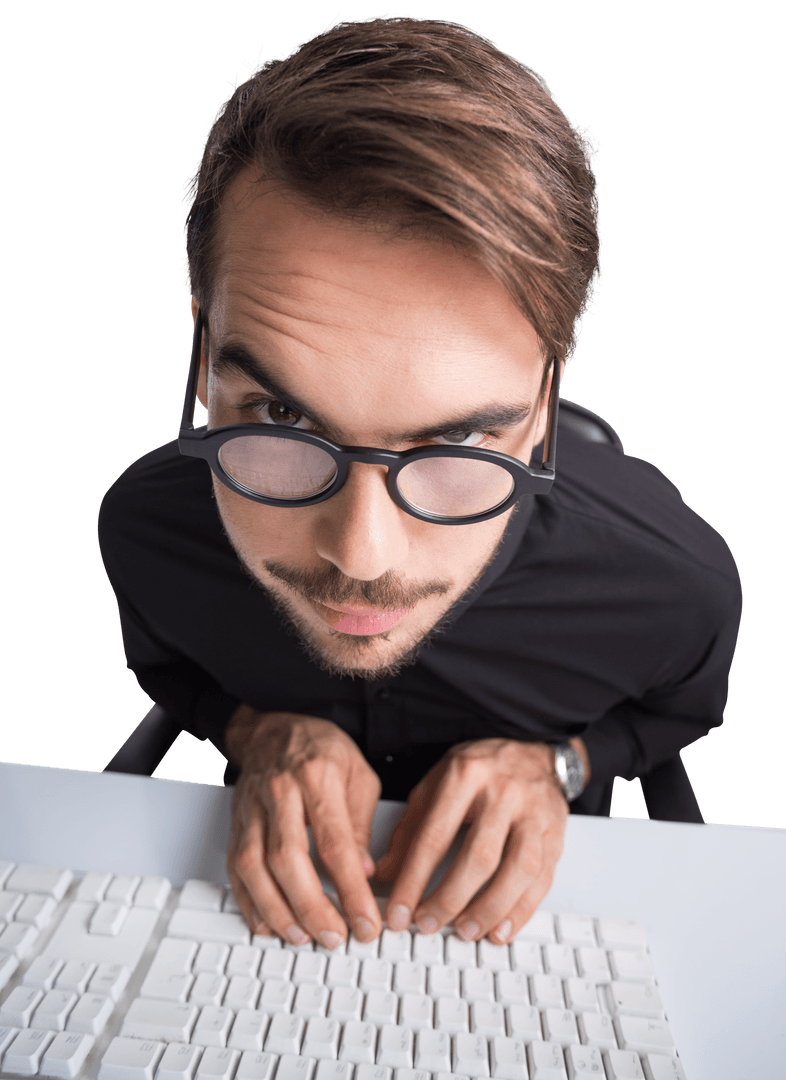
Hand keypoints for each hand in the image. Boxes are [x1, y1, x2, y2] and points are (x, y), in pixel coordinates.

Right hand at [226, 707, 382, 947]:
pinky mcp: (236, 824)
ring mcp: (252, 809)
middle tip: (334, 938)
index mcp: (316, 778)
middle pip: (288, 859)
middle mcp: (280, 793)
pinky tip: (266, 923)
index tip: (366, 921)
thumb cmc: (319, 749)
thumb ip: (360, 824)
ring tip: (300, 937)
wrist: (272, 729)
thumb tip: (364, 873)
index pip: (334, 843)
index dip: (351, 889)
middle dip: (311, 907)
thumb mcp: (357, 774)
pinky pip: (235, 868)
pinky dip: (249, 902)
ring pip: (254, 867)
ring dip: (276, 910)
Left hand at [374, 738, 569, 942]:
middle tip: (429, 924)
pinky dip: (522, 911)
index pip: (435, 835)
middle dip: (451, 899)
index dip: (414, 879)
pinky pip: (542, 878)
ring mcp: (535, 813)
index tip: (399, 912)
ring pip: (518, 870)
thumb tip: (385, 873)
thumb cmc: (481, 770)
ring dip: (490, 909)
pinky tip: (500, 929)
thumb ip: (410, 827)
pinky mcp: (556, 834)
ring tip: (466, 931)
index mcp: (466, 775)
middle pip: (479, 856)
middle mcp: (504, 792)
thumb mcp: (436, 783)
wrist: (535, 753)